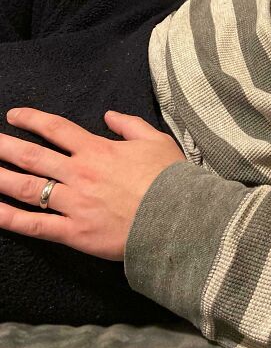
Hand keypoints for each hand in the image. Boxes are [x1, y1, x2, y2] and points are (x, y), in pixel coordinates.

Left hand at [0, 108, 185, 261]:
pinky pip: (34, 225)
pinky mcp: (73, 232)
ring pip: (26, 188)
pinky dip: (9, 219)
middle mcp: (79, 173)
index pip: (56, 129)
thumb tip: (109, 115)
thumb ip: (129, 125)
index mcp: (97, 150)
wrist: (177, 218)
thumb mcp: (155, 141)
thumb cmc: (169, 179)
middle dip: (4, 146)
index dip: (32, 120)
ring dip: (0, 178)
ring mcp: (73, 203)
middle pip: (32, 156)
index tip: (14, 115)